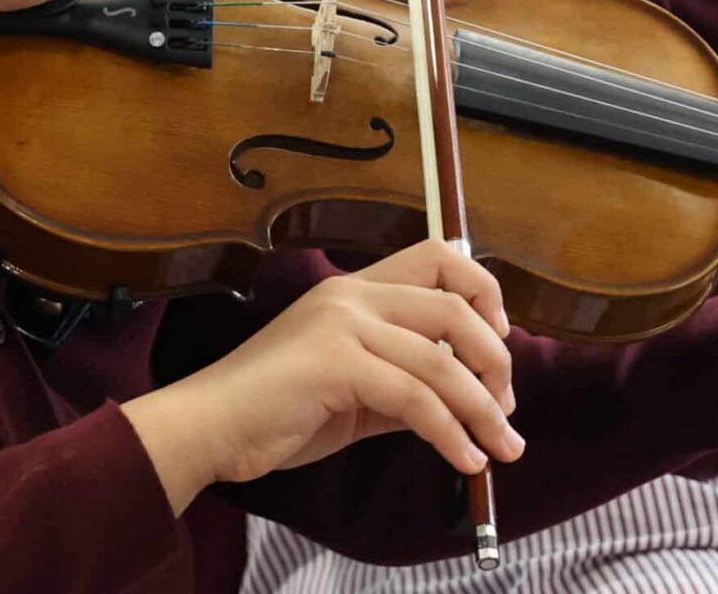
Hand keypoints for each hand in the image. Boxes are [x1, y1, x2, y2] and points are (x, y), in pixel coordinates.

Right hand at [122, 241, 520, 513]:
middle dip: (496, 359)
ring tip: (503, 448)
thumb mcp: (353, 391)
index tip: (501, 341)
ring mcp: (342, 326)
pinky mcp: (335, 365)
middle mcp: (351, 295)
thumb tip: (465, 402)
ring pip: (441, 361)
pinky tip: (466, 460)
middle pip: (454, 306)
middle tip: (507, 408)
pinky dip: (451, 434)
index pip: (437, 257)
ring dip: (484, 410)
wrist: (210, 428)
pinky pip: (415, 399)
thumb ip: (404, 385)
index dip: (482, 292)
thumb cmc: (275, 412)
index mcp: (354, 289)